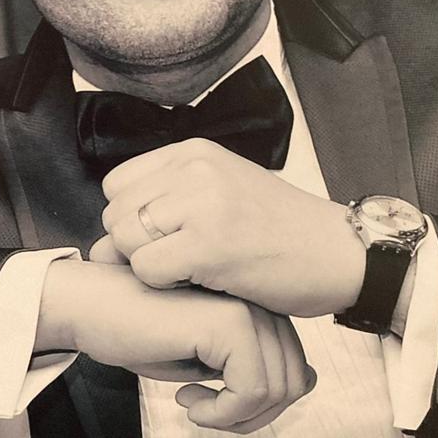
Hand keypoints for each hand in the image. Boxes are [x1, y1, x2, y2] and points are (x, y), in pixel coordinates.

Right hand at [37, 259, 315, 432]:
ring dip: (234, 418)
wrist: (91, 305)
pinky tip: (186, 401)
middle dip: (252, 416)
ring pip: (280, 390)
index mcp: (254, 305)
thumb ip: (252, 368)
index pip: (294, 369)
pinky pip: (252, 391)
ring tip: (192, 404)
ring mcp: (246, 307)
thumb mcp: (205, 359)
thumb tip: (308, 381)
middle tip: (204, 413)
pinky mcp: (229, 322)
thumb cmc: (138, 331)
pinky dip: (222, 413)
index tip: (214, 406)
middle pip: (294, 381)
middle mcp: (258, 301)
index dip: (258, 407)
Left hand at [89, 138, 364, 316]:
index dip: (132, 219)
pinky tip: (199, 283)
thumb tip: (97, 248)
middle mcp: (194, 168)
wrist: (340, 253)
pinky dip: (164, 285)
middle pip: (116, 212)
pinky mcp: (210, 243)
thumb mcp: (221, 197)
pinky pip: (147, 268)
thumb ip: (164, 211)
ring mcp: (202, 203)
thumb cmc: (280, 233)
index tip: (165, 240)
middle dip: (135, 246)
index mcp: (194, 152)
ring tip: (189, 272)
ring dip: (148, 266)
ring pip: (125, 238)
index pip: (118, 184)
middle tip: (177, 263)